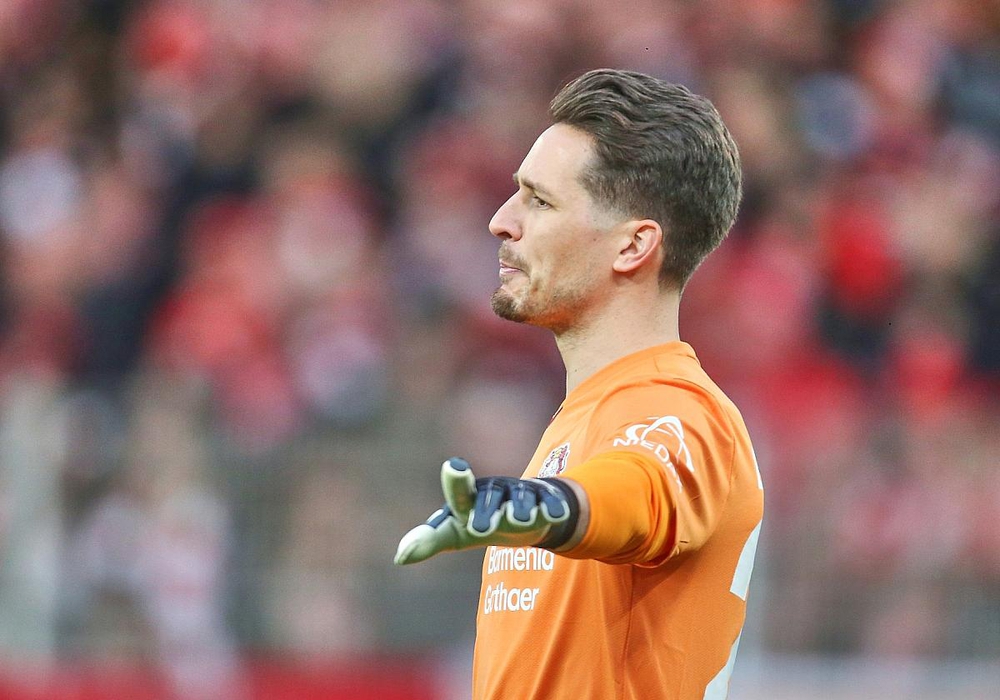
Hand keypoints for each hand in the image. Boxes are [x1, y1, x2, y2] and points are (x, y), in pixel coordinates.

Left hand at [393, 458, 577, 564]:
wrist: (528, 516)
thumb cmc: (484, 521)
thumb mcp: (457, 533)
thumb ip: (430, 540)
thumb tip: (399, 558)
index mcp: (470, 496)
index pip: (459, 492)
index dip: (456, 480)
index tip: (454, 466)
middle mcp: (495, 490)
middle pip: (489, 497)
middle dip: (486, 511)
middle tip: (479, 529)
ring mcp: (521, 494)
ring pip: (520, 498)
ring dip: (519, 508)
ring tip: (520, 519)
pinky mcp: (546, 501)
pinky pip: (549, 503)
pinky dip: (551, 509)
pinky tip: (553, 515)